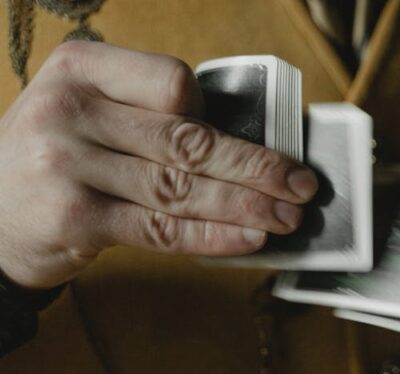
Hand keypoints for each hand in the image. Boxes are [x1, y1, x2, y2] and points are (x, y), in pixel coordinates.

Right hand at [0, 41, 317, 288]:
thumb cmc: (58, 160)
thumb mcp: (86, 114)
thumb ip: (148, 116)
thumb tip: (247, 145)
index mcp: (80, 69)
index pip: (174, 84)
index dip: (217, 115)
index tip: (252, 141)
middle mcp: (69, 111)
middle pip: (188, 141)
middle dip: (258, 168)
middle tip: (303, 186)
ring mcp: (67, 165)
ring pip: (181, 188)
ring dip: (246, 206)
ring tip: (287, 218)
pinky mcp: (74, 218)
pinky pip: (162, 228)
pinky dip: (213, 236)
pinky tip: (249, 239)